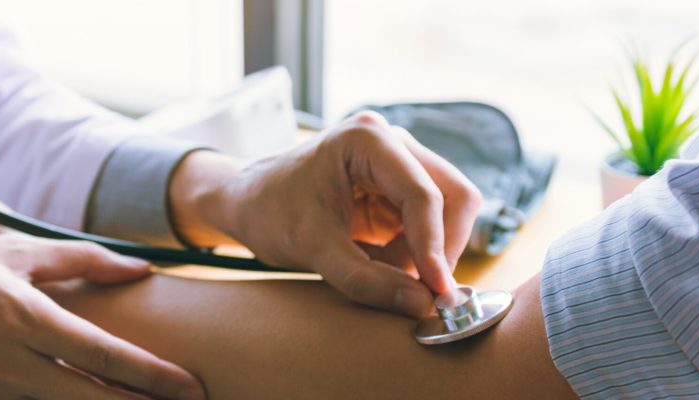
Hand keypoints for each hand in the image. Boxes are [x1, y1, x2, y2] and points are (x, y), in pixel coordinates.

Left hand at [169, 112, 481, 316]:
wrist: (245, 202)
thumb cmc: (268, 212)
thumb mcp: (312, 249)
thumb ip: (364, 279)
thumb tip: (421, 305)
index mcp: (367, 140)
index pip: (422, 193)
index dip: (434, 245)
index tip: (435, 293)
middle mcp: (391, 143)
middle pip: (452, 195)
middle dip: (441, 247)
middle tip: (421, 292)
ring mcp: (398, 164)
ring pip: (448, 212)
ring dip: (428, 253)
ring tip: (388, 277)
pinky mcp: (397, 189)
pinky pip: (428, 225)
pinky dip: (416, 254)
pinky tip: (384, 268)